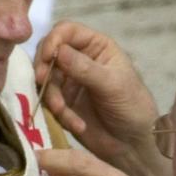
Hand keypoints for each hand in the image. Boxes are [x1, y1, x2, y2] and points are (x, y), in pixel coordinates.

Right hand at [34, 21, 171, 175]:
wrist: (133, 144)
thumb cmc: (133, 107)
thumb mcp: (113, 85)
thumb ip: (85, 68)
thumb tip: (59, 50)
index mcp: (96, 46)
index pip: (66, 31)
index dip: (53, 40)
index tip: (48, 57)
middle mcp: (79, 59)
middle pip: (48, 52)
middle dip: (44, 68)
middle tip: (42, 82)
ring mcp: (69, 81)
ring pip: (44, 79)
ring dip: (51, 96)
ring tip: (63, 111)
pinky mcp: (63, 103)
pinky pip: (48, 102)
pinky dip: (58, 114)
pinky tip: (77, 125)